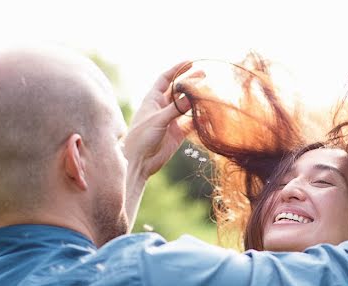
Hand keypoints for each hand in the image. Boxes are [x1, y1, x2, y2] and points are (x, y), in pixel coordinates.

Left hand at [124, 61, 202, 183]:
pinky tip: (207, 114)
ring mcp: (170, 120)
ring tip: (208, 93)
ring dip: (196, 100)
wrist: (139, 162)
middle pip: (178, 90)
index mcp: (152, 99)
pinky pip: (190, 123)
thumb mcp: (158, 120)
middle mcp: (162, 107)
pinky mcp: (177, 134)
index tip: (190, 62)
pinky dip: (199, 118)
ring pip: (186, 106)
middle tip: (204, 75)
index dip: (177, 70)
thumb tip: (191, 97)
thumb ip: (175, 109)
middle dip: (190, 82)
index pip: (165, 79)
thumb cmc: (141, 137)